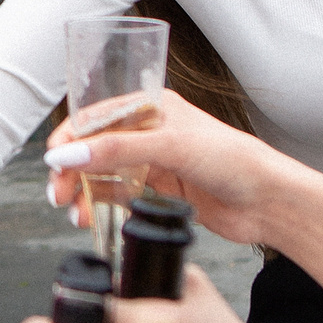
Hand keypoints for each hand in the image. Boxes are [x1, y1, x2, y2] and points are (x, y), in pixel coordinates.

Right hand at [46, 89, 322, 255]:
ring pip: (104, 174)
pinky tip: (93, 216)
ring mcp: (155, 163)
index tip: (54, 163)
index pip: (96, 117)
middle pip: (95, 147)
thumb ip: (117, 151)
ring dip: (85, 191)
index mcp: (153, 106)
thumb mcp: (170, 147)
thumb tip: (70, 155)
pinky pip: (120, 195)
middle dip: (73, 170)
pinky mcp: (160, 191)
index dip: (71, 138)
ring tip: (76, 211)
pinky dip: (102, 205)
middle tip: (59, 194)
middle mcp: (151, 132)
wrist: (268, 201)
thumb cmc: (235, 160)